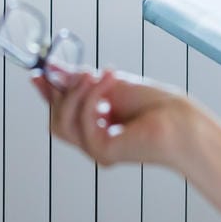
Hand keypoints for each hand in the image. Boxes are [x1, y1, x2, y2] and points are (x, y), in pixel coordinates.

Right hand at [33, 68, 195, 168]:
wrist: (181, 121)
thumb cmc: (155, 105)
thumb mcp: (110, 84)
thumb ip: (81, 81)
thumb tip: (53, 69)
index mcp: (95, 126)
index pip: (60, 112)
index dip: (47, 93)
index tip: (38, 73)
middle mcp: (92, 141)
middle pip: (56, 121)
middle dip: (61, 93)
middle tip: (79, 71)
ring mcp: (96, 150)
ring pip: (63, 123)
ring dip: (78, 92)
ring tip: (98, 72)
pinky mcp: (101, 152)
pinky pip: (83, 120)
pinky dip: (93, 96)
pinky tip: (109, 80)